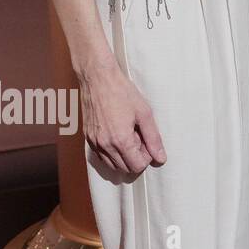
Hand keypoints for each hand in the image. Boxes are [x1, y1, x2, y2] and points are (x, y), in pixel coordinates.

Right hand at [79, 57, 166, 177]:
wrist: (98, 79)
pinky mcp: (88, 138)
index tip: (148, 142)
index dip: (147, 157)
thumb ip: (153, 138)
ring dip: (124, 157)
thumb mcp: (145, 114)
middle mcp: (105, 145)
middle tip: (140, 138)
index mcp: (120, 140)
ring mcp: (94, 143)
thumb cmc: (123, 93)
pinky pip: (101, 156)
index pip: (137, 166)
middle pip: (125, 169)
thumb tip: (161, 158)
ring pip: (112, 165)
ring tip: (130, 135)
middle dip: (136, 158)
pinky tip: (118, 135)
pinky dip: (112, 153)